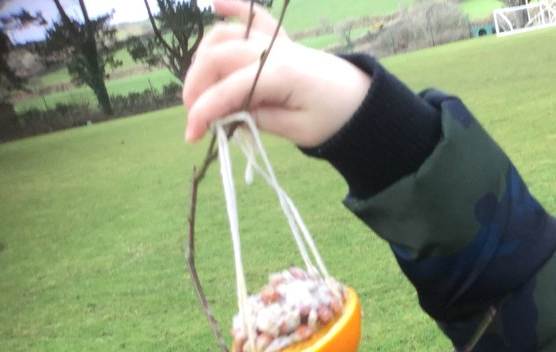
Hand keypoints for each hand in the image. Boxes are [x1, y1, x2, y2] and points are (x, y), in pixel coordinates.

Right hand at [184, 0, 371, 146]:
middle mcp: (274, 51)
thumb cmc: (335, 120)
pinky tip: (216, 2)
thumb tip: (227, 113)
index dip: (205, 111)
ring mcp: (277, 42)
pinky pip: (255, 17)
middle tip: (194, 116)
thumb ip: (261, 119)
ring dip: (203, 58)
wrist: (363, 102)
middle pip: (218, 57)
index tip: (192, 134)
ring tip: (198, 88)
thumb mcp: (299, 131)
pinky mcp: (281, 41)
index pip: (230, 89)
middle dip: (197, 86)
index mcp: (281, 75)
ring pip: (225, 36)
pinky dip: (235, 8)